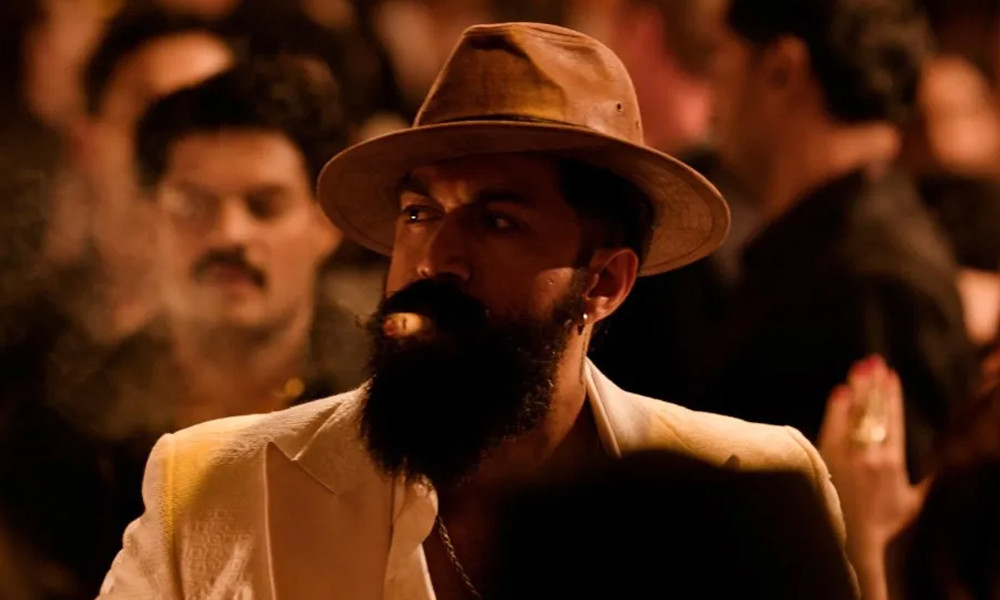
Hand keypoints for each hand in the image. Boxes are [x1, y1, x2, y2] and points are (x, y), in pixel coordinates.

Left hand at [819, 356, 926, 599]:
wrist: (850, 537)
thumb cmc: (883, 523)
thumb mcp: (914, 503)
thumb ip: (931, 481)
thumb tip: (951, 465)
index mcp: (892, 461)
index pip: (892, 420)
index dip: (892, 396)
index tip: (892, 375)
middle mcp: (869, 454)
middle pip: (873, 411)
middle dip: (874, 384)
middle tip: (874, 361)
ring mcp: (846, 455)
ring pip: (853, 415)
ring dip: (857, 389)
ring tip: (859, 368)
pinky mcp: (826, 458)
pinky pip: (831, 428)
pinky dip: (836, 409)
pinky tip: (839, 391)